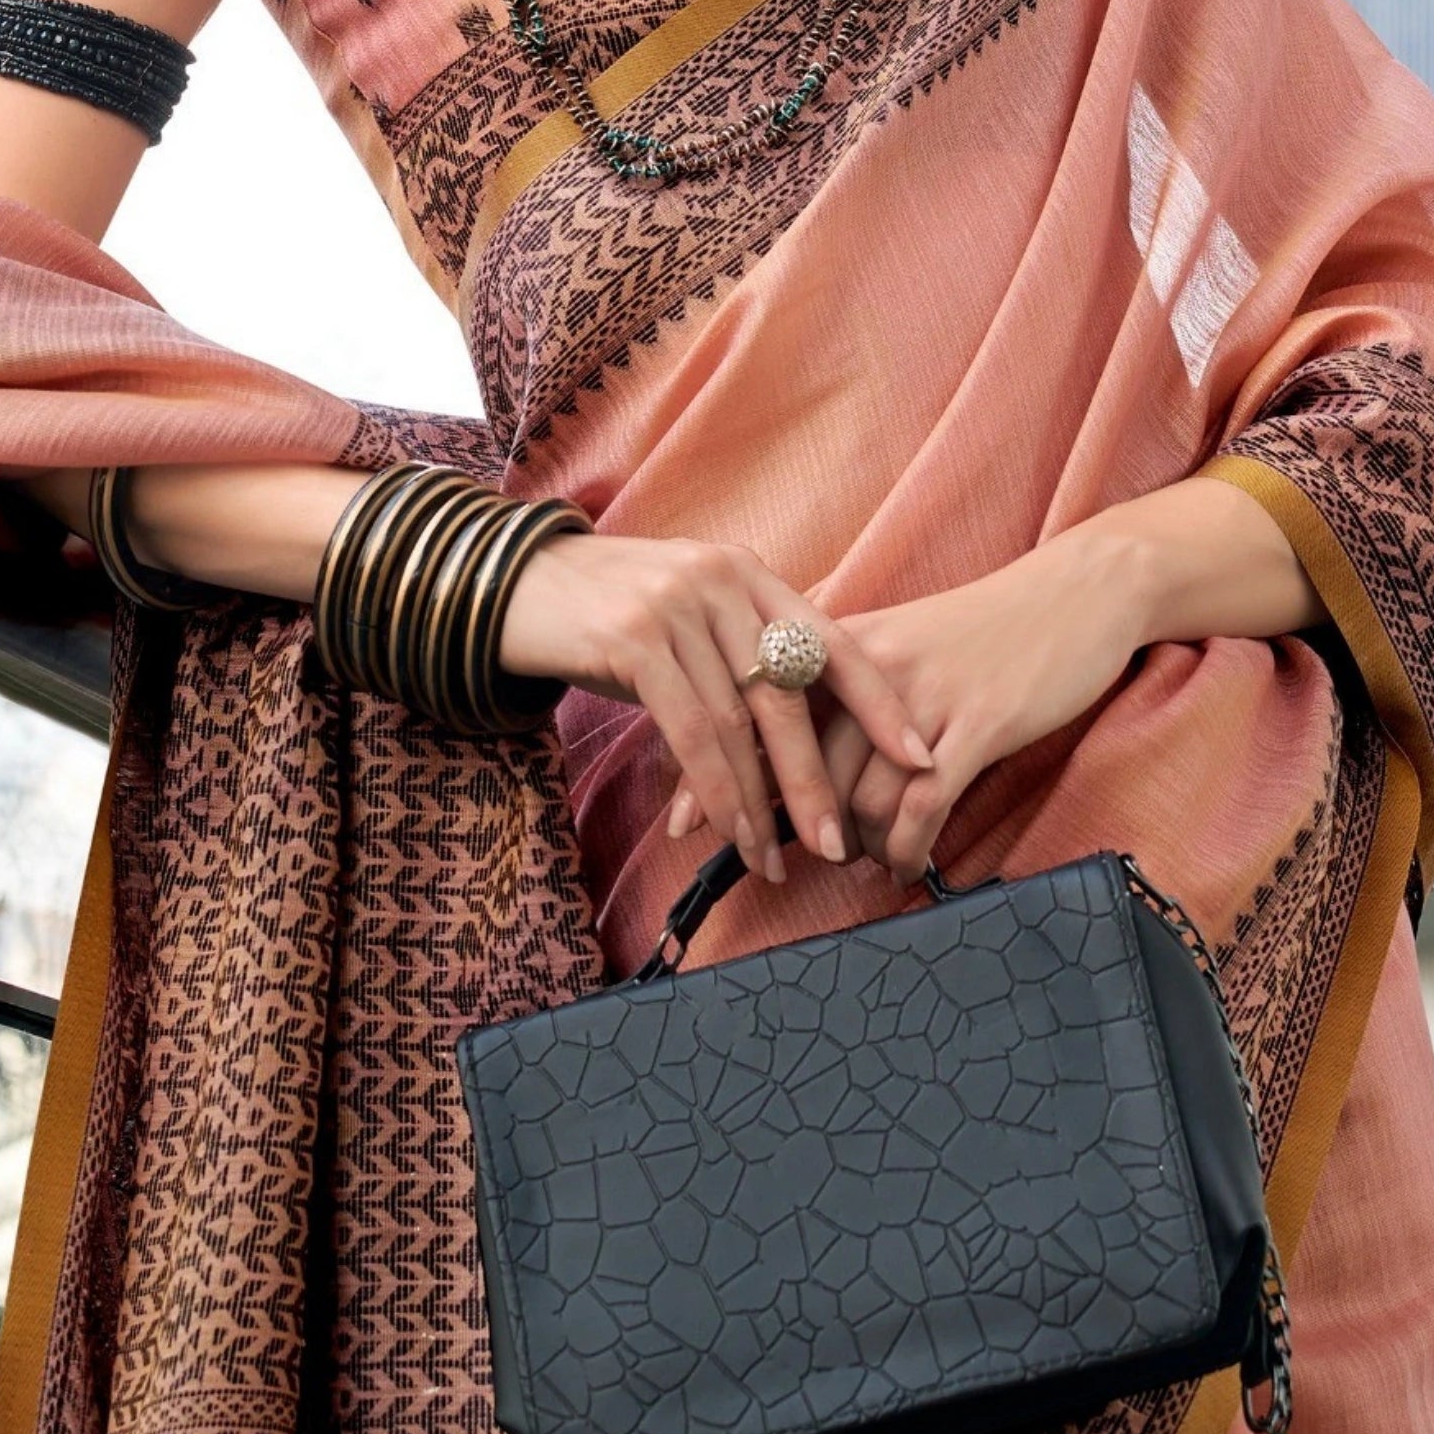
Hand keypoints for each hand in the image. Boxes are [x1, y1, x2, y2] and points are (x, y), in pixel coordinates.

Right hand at [498, 532, 933, 887]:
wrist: (512, 584)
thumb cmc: (607, 614)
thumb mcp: (685, 618)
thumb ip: (737, 655)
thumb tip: (791, 735)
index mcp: (747, 573)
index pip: (832, 640)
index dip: (880, 703)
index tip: (920, 757)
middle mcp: (722, 580)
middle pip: (789, 694)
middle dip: (818, 777)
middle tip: (840, 841)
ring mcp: (677, 606)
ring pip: (738, 724)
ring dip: (759, 802)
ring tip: (773, 859)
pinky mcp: (634, 638)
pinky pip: (690, 731)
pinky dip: (712, 789)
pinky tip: (721, 832)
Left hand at [673, 478, 1308, 879]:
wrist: (1074, 593)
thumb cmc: (981, 631)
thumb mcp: (897, 646)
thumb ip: (840, 690)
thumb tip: (788, 758)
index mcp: (839, 642)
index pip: (757, 714)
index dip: (716, 771)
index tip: (682, 824)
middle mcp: (868, 666)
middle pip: (798, 765)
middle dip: (781, 828)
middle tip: (769, 870)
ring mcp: (923, 695)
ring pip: (858, 795)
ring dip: (854, 844)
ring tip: (860, 861)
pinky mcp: (977, 722)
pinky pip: (923, 804)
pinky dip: (906, 848)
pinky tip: (907, 863)